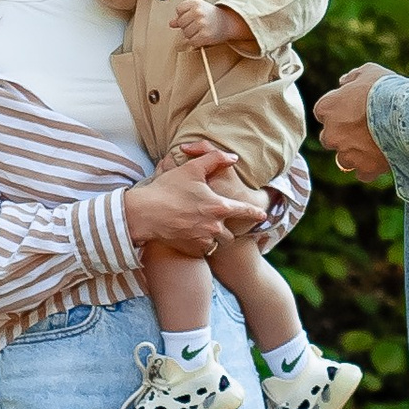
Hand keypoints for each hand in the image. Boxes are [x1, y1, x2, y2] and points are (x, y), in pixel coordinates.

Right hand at [126, 147, 261, 254]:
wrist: (145, 214)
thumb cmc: (168, 189)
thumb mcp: (191, 168)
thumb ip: (215, 159)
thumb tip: (232, 158)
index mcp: (219, 207)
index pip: (244, 212)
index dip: (255, 214)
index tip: (263, 216)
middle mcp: (215, 227)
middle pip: (230, 234)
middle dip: (227, 230)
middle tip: (216, 224)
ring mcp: (203, 241)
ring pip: (217, 244)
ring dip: (214, 239)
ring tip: (204, 232)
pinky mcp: (191, 250)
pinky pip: (202, 251)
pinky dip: (200, 246)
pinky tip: (190, 237)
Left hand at [169, 0, 241, 50]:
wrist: (228, 23)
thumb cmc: (211, 16)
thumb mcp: (197, 10)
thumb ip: (183, 15)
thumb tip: (171, 23)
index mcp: (196, 3)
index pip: (179, 9)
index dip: (183, 15)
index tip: (191, 17)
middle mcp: (199, 12)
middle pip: (181, 22)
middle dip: (186, 26)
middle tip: (196, 26)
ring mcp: (202, 24)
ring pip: (186, 33)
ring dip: (191, 35)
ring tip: (200, 31)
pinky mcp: (205, 35)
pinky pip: (192, 41)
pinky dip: (195, 42)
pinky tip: (202, 37)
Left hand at [315, 64, 392, 181]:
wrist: (408, 113)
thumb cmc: (386, 88)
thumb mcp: (369, 71)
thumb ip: (352, 78)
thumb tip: (343, 82)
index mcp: (327, 107)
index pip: (323, 112)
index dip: (338, 110)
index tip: (352, 108)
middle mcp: (331, 134)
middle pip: (330, 137)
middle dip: (343, 134)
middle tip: (364, 127)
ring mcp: (347, 154)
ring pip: (344, 158)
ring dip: (355, 152)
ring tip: (376, 143)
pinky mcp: (365, 168)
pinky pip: (363, 173)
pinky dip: (370, 167)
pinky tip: (382, 157)